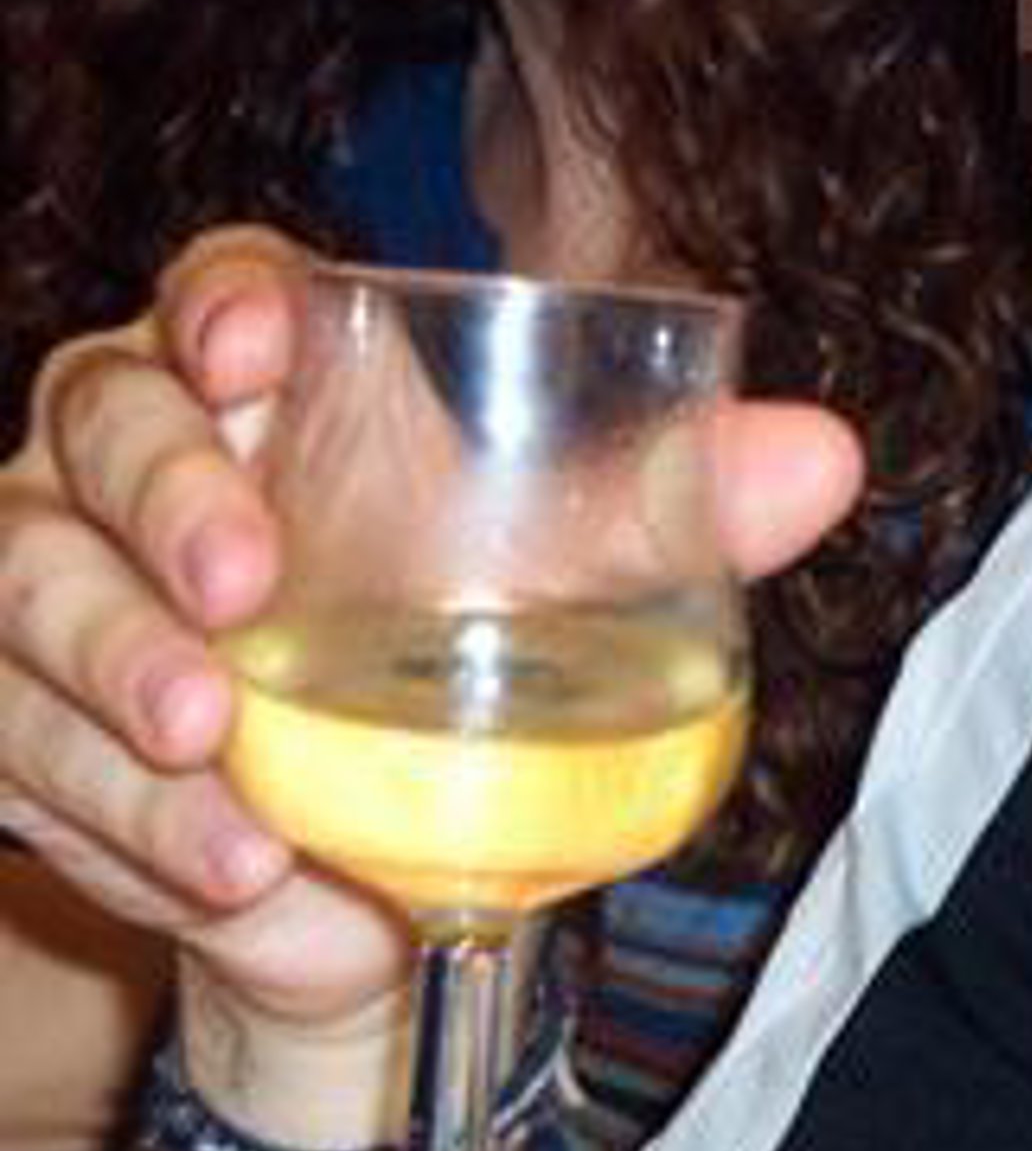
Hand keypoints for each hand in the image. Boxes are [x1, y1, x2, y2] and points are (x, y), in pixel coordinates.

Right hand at [0, 226, 863, 1027]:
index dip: (222, 298)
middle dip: (161, 495)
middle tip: (239, 586)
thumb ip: (676, 506)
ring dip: (112, 671)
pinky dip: (121, 814)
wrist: (384, 851)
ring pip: (27, 583)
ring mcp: (63, 587)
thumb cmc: (463, 650)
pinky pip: (22, 749)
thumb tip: (830, 458)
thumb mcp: (564, 571)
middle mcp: (143, 463)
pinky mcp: (28, 728)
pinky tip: (229, 862)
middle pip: (98, 415)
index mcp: (278, 387)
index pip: (218, 288)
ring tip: (221, 753)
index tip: (260, 348)